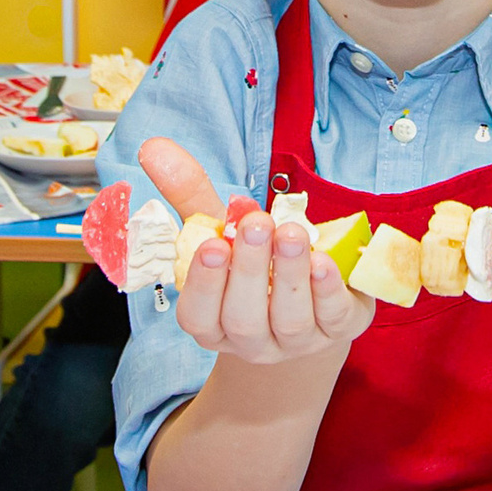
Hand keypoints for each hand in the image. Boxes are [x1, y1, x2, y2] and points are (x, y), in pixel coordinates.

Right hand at [138, 136, 371, 363]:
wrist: (311, 296)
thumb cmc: (254, 260)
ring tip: (290, 233)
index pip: (198, 316)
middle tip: (256, 224)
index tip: (213, 245)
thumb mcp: (222, 229)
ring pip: (288, 320)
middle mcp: (251, 340)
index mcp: (213, 321)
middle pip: (243, 319)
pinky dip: (327, 290)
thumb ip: (188, 193)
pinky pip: (333, 318)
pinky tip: (324, 261)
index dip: (204, 284)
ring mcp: (296, 342)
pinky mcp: (338, 331)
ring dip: (289, 274)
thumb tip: (154, 148)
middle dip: (249, 270)